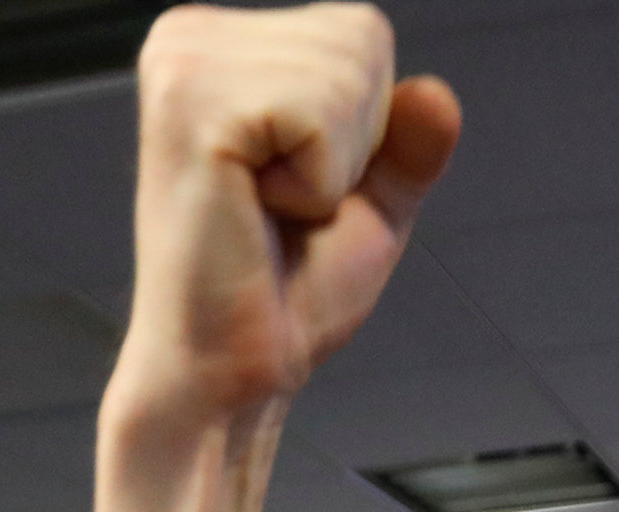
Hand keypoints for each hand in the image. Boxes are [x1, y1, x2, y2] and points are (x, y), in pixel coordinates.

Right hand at [113, 5, 460, 426]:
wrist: (229, 371)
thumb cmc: (283, 294)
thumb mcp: (370, 206)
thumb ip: (408, 146)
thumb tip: (436, 92)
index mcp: (220, 45)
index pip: (360, 32)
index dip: (366, 128)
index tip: (299, 188)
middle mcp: (188, 36)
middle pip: (360, 39)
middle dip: (353, 144)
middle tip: (282, 208)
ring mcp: (182, 63)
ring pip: (348, 74)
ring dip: (332, 170)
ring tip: (265, 211)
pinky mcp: (192, 106)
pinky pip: (323, 118)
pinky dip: (317, 185)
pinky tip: (256, 211)